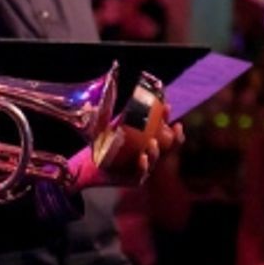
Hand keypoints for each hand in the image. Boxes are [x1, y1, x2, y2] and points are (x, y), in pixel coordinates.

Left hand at [69, 115, 184, 190]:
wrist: (88, 163)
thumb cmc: (101, 143)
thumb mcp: (108, 125)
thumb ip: (113, 110)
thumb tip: (110, 84)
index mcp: (148, 141)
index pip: (164, 130)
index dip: (167, 118)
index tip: (167, 107)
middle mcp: (150, 154)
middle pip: (169, 147)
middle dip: (175, 138)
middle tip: (174, 128)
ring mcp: (144, 168)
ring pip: (156, 160)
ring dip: (157, 151)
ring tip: (153, 143)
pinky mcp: (134, 180)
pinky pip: (141, 173)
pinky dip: (143, 165)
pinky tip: (142, 157)